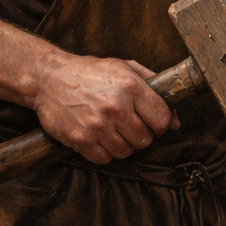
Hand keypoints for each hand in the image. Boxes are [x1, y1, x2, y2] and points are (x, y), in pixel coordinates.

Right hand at [33, 54, 179, 163]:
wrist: (49, 78)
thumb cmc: (90, 72)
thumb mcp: (125, 68)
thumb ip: (155, 88)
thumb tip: (176, 120)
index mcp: (131, 87)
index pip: (162, 119)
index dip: (161, 124)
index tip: (153, 122)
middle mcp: (116, 107)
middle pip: (145, 139)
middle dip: (142, 135)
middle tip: (131, 126)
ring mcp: (97, 125)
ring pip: (126, 151)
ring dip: (123, 145)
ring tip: (114, 131)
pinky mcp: (80, 139)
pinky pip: (104, 158)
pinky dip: (105, 152)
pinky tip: (100, 138)